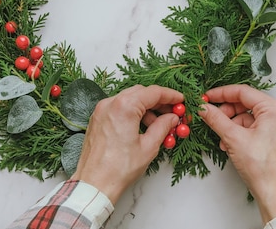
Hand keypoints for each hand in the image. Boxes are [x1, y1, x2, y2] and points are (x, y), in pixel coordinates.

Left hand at [71, 85, 183, 203]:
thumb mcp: (148, 147)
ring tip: (159, 125)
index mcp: (124, 107)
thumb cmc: (118, 169)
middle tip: (172, 112)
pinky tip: (142, 127)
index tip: (180, 100)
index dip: (170, 95)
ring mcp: (101, 110)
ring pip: (129, 99)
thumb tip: (172, 118)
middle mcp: (110, 103)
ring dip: (145, 108)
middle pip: (140, 92)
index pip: (153, 92)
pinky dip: (132, 112)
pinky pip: (119, 107)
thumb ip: (163, 127)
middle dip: (158, 101)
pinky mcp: (97, 118)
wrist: (94, 183)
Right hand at [198, 84, 275, 222]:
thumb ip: (215, 118)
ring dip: (231, 124)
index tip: (207, 97)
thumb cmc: (264, 169)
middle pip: (245, 104)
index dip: (221, 93)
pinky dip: (239, 133)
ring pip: (248, 117)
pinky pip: (253, 128)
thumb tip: (204, 108)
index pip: (243, 92)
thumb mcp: (233, 138)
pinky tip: (229, 143)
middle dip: (226, 111)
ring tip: (221, 136)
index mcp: (274, 109)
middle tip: (210, 115)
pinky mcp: (275, 138)